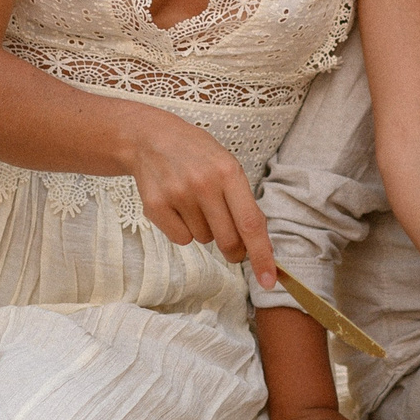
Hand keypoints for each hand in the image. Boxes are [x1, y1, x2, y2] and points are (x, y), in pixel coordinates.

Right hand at [125, 110, 278, 285]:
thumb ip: (243, 201)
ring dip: (205, 230)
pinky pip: (181, 239)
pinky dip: (183, 230)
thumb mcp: (227, 166)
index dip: (262, 255)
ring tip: (194, 202)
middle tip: (233, 247)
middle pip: (228, 240)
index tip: (268, 280)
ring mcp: (178, 195)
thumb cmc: (197, 155)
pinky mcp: (155, 206)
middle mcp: (204, 184)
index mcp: (228, 172)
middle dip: (235, 251)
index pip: (250, 224)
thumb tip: (259, 244)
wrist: (150, 138)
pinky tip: (178, 207)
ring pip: (204, 240)